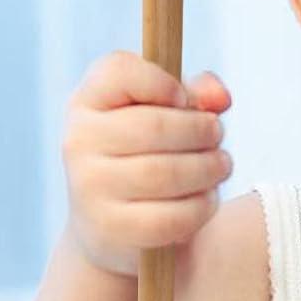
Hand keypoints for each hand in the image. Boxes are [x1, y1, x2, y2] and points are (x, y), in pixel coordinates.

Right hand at [62, 51, 232, 276]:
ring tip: (221, 165)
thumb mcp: (166, 116)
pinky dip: (202, 205)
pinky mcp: (111, 229)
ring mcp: (90, 187)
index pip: (118, 71)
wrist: (113, 227)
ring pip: (166, 173)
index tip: (184, 98)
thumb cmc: (146, 156)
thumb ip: (196, 94)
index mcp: (87, 101)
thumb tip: (220, 96)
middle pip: (155, 126)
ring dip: (209, 168)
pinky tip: (208, 197)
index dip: (163, 81)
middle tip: (218, 134)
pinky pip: (171, 217)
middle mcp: (79, 141)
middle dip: (202, 130)